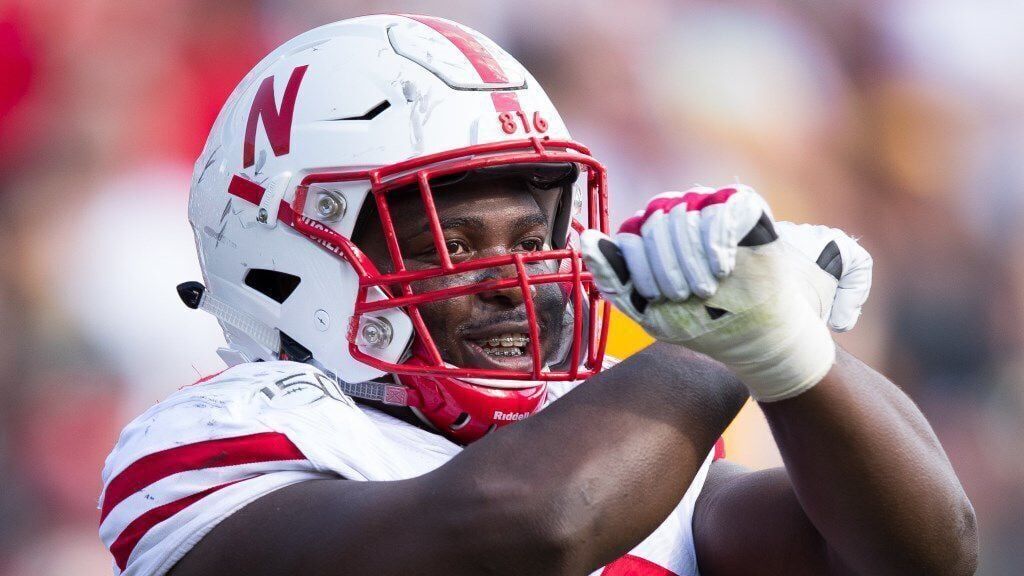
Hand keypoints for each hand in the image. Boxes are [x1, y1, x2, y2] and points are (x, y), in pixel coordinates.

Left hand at [581, 185, 871, 401]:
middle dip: (667, 265)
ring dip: (690, 256)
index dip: (640, 268)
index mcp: (648, 236)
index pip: (630, 236)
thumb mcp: (648, 310)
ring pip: (684, 212)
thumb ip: (615, 278)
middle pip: (655, 222)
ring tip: (706, 287)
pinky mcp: (742, 205)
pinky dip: (716, 241)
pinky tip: (723, 267)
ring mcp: (709, 205)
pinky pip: (720, 207)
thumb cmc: (698, 320)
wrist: (752, 334)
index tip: (657, 298)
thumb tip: (587, 241)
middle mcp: (676, 213)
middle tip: (686, 295)